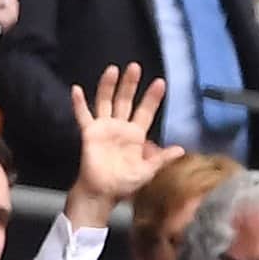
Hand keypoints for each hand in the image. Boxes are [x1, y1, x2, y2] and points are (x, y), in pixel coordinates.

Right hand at [61, 67, 171, 225]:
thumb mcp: (148, 171)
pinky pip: (83, 115)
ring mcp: (104, 127)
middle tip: (135, 67)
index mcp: (135, 134)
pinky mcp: (89, 133)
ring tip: (113, 70)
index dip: (152, 98)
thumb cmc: (125, 183)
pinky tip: (76, 89)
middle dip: (131, 84)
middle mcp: (120, 127)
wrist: (103, 192)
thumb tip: (181, 149)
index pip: (146, 111)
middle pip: (125, 100)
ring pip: (106, 101)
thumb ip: (162, 159)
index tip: (160, 83)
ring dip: (108, 86)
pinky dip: (79, 103)